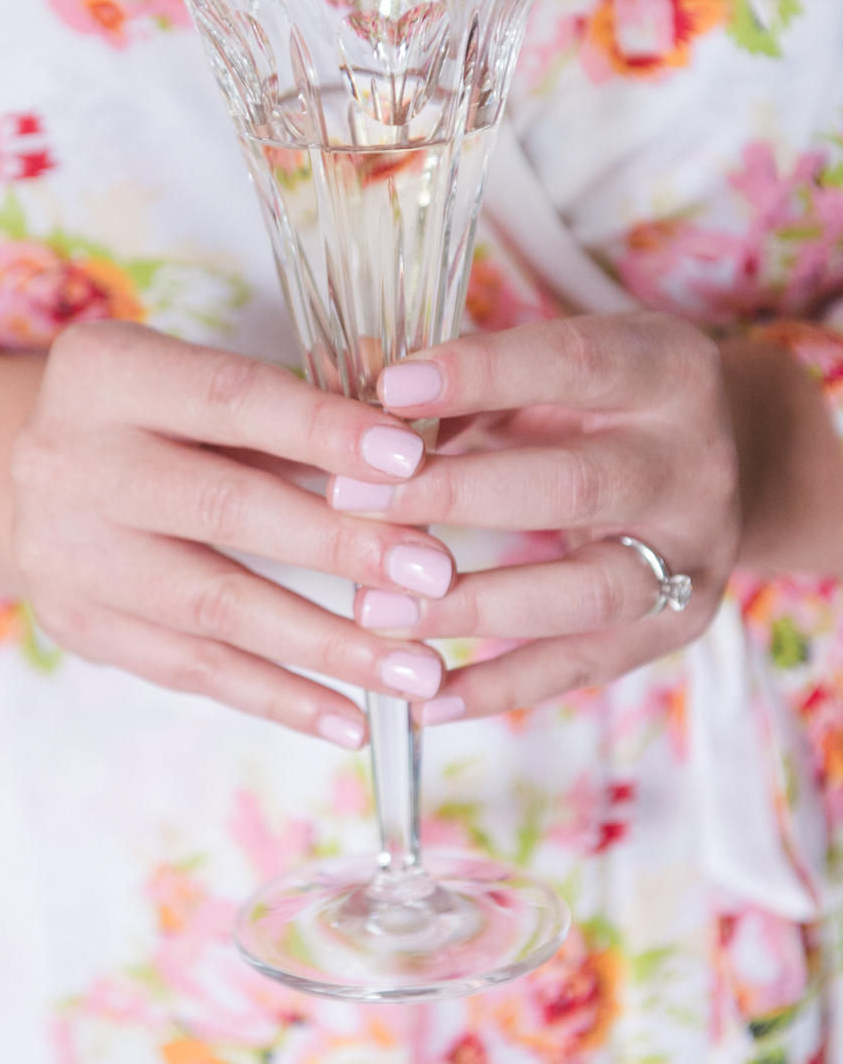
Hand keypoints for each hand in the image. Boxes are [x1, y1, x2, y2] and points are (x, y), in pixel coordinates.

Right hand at [11, 322, 456, 744]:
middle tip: (433, 578)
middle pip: (224, 508)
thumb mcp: (207, 385)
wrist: (38, 478)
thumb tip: (413, 453)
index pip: (230, 399)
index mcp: (105, 372)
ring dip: (327, 644)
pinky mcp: (78, 626)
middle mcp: (66, 459)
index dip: (322, 431)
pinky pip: (191, 671)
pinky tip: (350, 718)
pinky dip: (277, 698)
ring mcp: (63, 551)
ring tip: (415, 669)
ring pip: (213, 606)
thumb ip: (298, 408)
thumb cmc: (162, 418)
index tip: (410, 463)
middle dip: (342, 546)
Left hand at [327, 313, 742, 721]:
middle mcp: (693, 463)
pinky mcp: (677, 625)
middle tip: (351, 500)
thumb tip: (369, 417)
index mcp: (666, 371)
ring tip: (374, 612)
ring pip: (585, 592)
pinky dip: (498, 686)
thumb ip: (471, 389)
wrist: (713, 464)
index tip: (389, 390)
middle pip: (573, 485)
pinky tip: (423, 698)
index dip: (480, 375)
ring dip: (471, 606)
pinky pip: (583, 666)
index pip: (572, 365)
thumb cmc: (593, 405)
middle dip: (453, 494)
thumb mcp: (548, 372)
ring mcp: (694, 553)